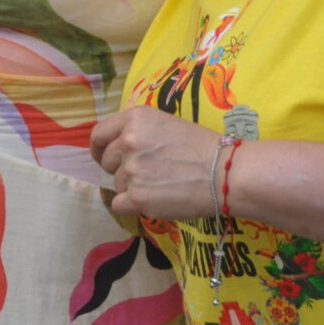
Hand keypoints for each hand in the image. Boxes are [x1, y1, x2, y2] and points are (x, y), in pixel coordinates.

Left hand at [90, 108, 221, 219]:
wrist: (224, 172)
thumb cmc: (202, 147)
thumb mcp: (165, 123)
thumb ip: (138, 131)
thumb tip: (118, 145)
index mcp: (134, 119)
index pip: (99, 134)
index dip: (99, 148)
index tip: (104, 157)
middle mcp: (128, 141)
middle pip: (107, 162)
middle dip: (121, 169)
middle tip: (148, 172)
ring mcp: (131, 169)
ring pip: (116, 184)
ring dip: (133, 187)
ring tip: (161, 184)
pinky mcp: (137, 196)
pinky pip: (119, 204)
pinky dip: (132, 206)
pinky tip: (152, 200)